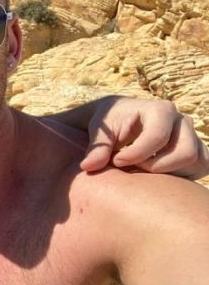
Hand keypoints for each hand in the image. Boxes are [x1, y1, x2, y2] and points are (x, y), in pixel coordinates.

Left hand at [81, 98, 208, 179]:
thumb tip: (88, 167)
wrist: (121, 120)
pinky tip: (158, 173)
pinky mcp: (197, 151)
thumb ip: (96, 148)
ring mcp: (192, 136)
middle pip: (184, 152)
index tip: (116, 161)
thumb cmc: (110, 123)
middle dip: (156, 166)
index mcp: (160, 110)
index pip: (158, 137)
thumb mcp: (100, 131)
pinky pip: (201, 167)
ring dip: (169, 171)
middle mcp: (181, 121)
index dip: (136, 155)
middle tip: (133, 167)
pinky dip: (181, 175)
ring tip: (143, 168)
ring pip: (195, 162)